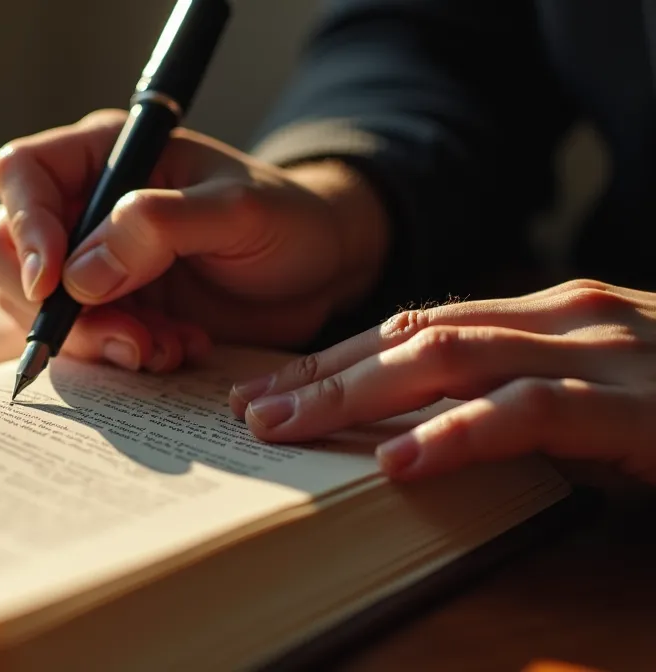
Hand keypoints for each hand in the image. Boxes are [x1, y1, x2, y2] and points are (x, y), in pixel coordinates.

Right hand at [0, 109, 388, 372]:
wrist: (322, 271)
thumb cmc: (287, 220)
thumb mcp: (236, 211)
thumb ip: (159, 228)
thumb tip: (80, 274)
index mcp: (105, 153)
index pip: (21, 173)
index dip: (23, 226)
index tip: (52, 283)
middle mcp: (84, 204)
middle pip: (8, 250)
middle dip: (56, 307)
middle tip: (125, 336)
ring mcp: (91, 260)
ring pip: (38, 307)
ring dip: (95, 338)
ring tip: (166, 346)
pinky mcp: (109, 308)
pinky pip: (80, 338)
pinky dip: (121, 354)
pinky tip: (176, 348)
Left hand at [229, 279, 655, 483]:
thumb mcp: (598, 394)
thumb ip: (520, 398)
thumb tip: (420, 429)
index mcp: (552, 314)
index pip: (421, 325)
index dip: (341, 354)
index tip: (276, 386)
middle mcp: (568, 318)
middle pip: (417, 335)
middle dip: (327, 372)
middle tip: (253, 411)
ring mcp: (606, 353)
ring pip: (454, 359)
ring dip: (359, 394)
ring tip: (287, 430)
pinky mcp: (641, 406)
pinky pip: (533, 413)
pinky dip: (458, 434)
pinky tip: (399, 460)